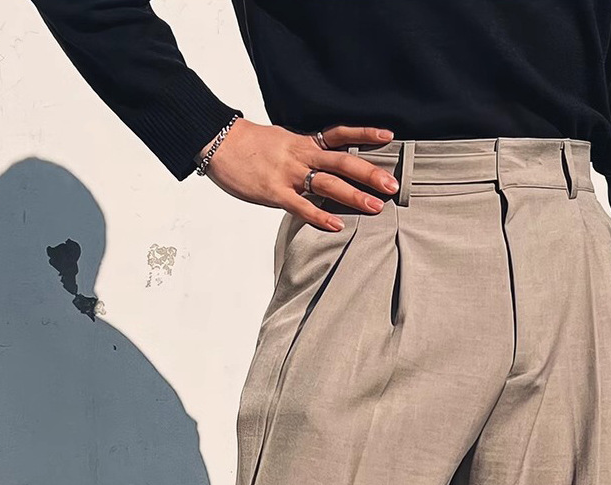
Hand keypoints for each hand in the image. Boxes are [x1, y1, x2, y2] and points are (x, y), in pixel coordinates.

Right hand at [196, 120, 400, 230]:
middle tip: (392, 185)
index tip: (388, 137)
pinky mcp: (274, 192)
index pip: (339, 135)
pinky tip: (337, 225)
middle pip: (341, 162)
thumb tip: (322, 165)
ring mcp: (288, 174)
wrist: (218, 143)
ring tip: (375, 207)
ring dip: (353, 196)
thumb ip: (303, 154)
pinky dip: (320, 216)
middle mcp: (300, 156)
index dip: (363, 135)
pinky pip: (301, 206)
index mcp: (303, 142)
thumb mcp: (281, 142)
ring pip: (327, 184)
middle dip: (369, 173)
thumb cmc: (249, 146)